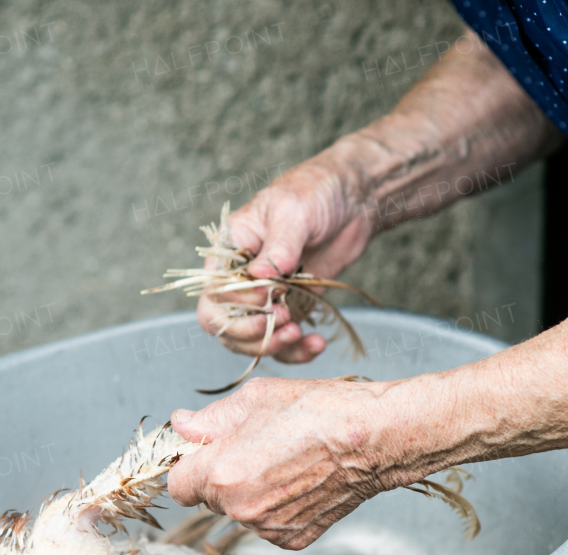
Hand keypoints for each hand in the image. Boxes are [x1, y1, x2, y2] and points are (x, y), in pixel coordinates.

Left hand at [166, 377, 400, 549]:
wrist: (374, 438)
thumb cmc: (320, 412)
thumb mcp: (255, 398)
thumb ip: (209, 419)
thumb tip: (181, 424)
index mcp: (222, 473)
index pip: (177, 484)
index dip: (189, 464)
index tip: (205, 452)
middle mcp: (241, 508)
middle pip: (209, 498)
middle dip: (222, 475)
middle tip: (256, 447)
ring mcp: (268, 528)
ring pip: (240, 511)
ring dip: (250, 492)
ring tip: (284, 461)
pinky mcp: (293, 539)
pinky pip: (268, 524)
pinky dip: (277, 506)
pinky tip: (300, 480)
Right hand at [197, 149, 376, 363]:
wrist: (353, 198)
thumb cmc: (315, 191)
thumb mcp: (293, 211)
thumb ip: (279, 246)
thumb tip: (260, 278)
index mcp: (229, 251)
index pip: (214, 294)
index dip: (238, 305)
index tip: (270, 296)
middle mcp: (241, 278)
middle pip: (225, 325)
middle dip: (252, 334)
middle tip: (286, 322)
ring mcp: (267, 296)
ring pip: (253, 340)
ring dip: (274, 346)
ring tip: (301, 336)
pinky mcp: (294, 307)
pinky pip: (285, 339)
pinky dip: (298, 350)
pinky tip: (317, 344)